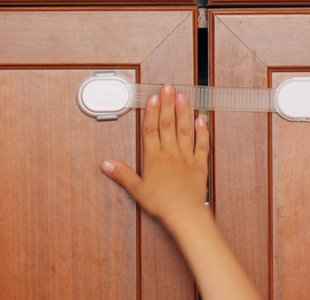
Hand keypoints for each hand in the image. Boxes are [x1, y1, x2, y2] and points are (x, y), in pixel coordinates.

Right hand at [101, 84, 208, 221]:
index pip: (151, 129)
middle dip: (167, 104)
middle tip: (168, 86)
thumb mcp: (136, 189)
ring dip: (183, 112)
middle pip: (168, 124)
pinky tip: (201, 119)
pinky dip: (202, 131)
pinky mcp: (200, 165)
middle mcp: (170, 153)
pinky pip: (202, 145)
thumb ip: (122, 174)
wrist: (184, 212)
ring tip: (183, 96)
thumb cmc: (161, 203)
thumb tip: (107, 164)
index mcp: (154, 157)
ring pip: (185, 130)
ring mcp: (186, 157)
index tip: (153, 97)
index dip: (151, 111)